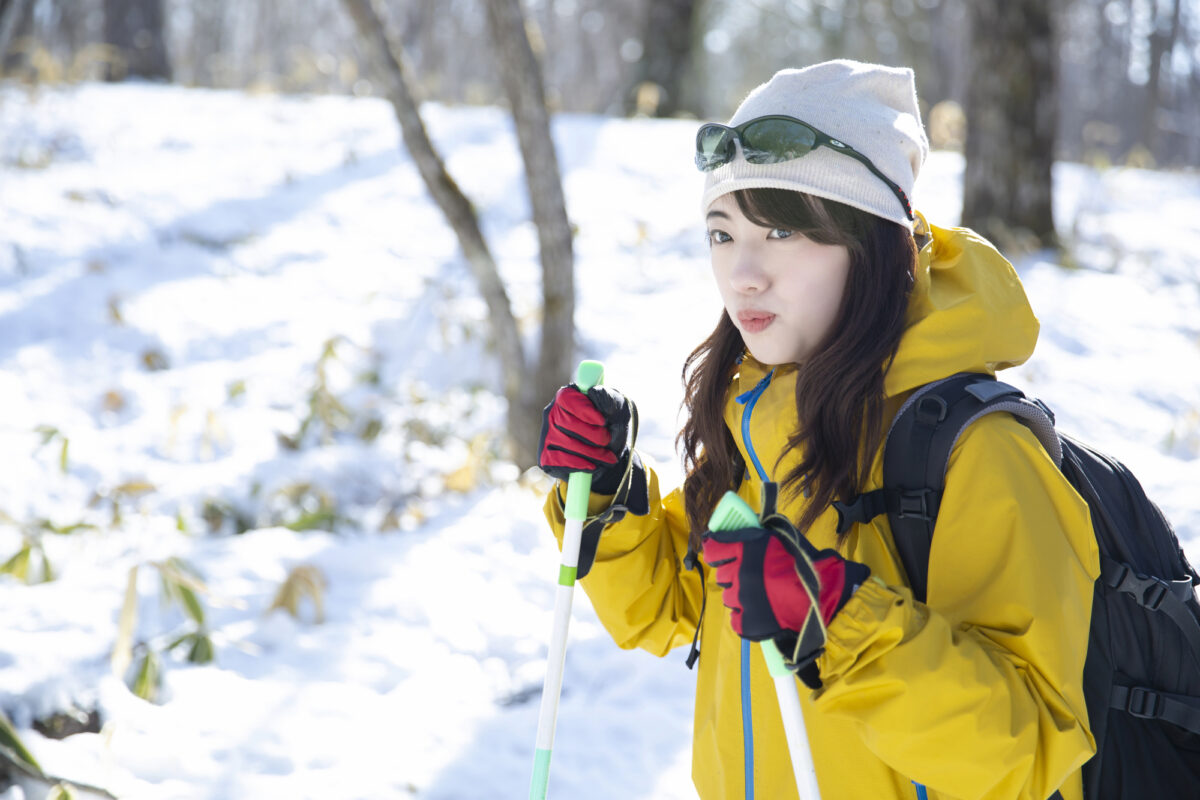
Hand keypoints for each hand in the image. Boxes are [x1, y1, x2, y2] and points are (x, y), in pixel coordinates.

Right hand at [538, 384, 631, 492]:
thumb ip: (610, 398)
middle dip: (593, 434)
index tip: (602, 421)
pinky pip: (559, 460)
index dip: (583, 409)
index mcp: (567, 397)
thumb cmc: (612, 428)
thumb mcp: (619, 411)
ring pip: (566, 443)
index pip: (566, 397)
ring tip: (606, 456)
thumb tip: (594, 392)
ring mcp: (547, 436)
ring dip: (591, 452)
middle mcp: (552, 414)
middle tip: (607, 440)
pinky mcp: (546, 457)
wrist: (608, 458)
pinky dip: (580, 464)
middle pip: (567, 422)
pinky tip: (592, 465)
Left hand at [702, 505, 868, 666]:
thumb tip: (742, 524)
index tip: (719, 554)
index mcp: (745, 549)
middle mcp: (739, 573)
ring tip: (760, 595)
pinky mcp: (747, 622)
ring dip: (740, 595)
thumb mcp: (780, 536)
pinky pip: (736, 618)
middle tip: (750, 576)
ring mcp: (742, 599)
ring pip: (728, 597)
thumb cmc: (804, 562)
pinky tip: (760, 610)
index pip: (713, 549)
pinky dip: (745, 615)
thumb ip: (758, 532)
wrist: (822, 594)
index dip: (715, 551)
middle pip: (721, 575)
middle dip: (732, 574)